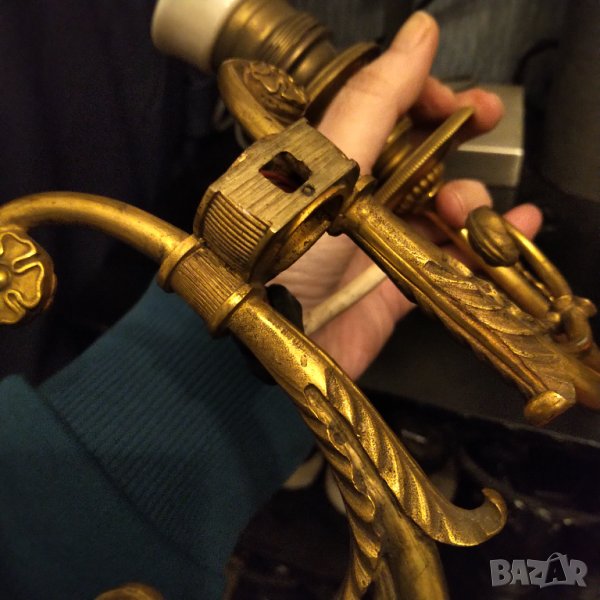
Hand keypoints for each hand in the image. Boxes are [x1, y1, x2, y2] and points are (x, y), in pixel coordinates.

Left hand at [275, 11, 541, 379]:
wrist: (276, 343)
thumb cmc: (284, 252)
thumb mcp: (325, 167)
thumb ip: (373, 103)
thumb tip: (418, 33)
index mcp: (326, 163)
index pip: (377, 111)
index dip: (418, 95)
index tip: (451, 98)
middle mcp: (353, 198)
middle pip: (415, 154)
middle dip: (455, 135)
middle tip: (488, 120)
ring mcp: (378, 242)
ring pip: (439, 205)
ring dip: (469, 197)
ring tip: (470, 212)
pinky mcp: (399, 286)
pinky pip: (452, 257)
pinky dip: (489, 243)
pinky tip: (520, 229)